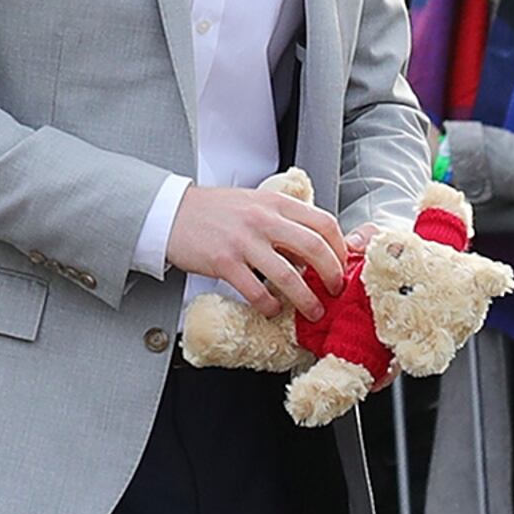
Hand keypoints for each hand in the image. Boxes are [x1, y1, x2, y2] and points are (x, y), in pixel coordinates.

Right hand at [166, 184, 348, 322]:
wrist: (170, 213)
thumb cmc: (212, 211)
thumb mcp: (254, 203)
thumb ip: (283, 219)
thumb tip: (310, 248)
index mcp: (275, 203)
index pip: (324, 222)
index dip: (340, 247)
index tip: (343, 263)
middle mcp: (263, 220)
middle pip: (315, 248)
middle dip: (332, 275)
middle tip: (335, 290)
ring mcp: (244, 241)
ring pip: (289, 275)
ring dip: (307, 299)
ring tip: (313, 311)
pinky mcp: (224, 262)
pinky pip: (256, 290)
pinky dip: (269, 305)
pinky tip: (272, 310)